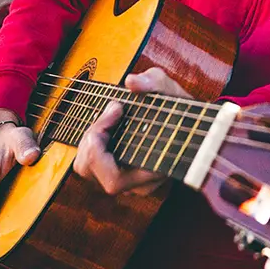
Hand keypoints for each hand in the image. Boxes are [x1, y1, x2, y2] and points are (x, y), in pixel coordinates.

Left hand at [72, 70, 167, 197]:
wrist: (184, 121)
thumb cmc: (177, 106)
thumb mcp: (168, 88)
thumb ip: (153, 83)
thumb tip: (131, 82)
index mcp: (154, 174)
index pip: (113, 179)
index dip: (102, 146)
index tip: (117, 108)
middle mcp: (138, 186)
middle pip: (91, 172)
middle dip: (91, 137)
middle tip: (111, 110)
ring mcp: (125, 182)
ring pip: (85, 168)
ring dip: (88, 139)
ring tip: (108, 117)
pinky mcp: (115, 173)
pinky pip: (87, 163)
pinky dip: (89, 141)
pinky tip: (106, 125)